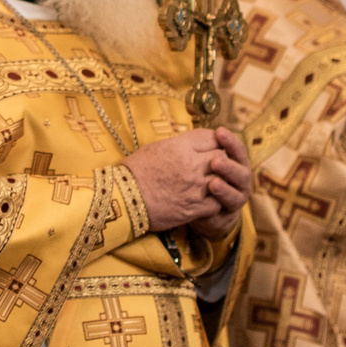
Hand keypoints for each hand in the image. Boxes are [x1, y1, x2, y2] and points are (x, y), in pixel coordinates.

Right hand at [128, 127, 251, 233]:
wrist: (122, 198)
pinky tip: (205, 202)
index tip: (210, 149)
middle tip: (212, 168)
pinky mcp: (194, 208)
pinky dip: (214, 203)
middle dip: (219, 162)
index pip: (212, 138)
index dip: (214, 143)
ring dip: (219, 183)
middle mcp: (192, 164)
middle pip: (222, 158)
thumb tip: (192, 144)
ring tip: (209, 186)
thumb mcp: (156, 148)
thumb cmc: (135, 171)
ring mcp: (195, 187)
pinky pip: (217, 203)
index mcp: (181, 146)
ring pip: (223, 181)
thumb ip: (180, 145)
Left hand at [189, 129, 253, 240]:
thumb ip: (206, 149)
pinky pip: (223, 213)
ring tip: (212, 183)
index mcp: (237, 164)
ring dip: (225, 190)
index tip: (219, 131)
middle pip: (241, 173)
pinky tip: (207, 205)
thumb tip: (202, 132)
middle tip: (215, 161)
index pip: (237, 150)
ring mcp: (236, 200)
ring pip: (235, 195)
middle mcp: (241, 182)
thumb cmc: (204, 177)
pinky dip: (216, 209)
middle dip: (229, 167)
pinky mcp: (226, 217)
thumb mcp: (205, 161)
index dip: (230, 142)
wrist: (203, 208)